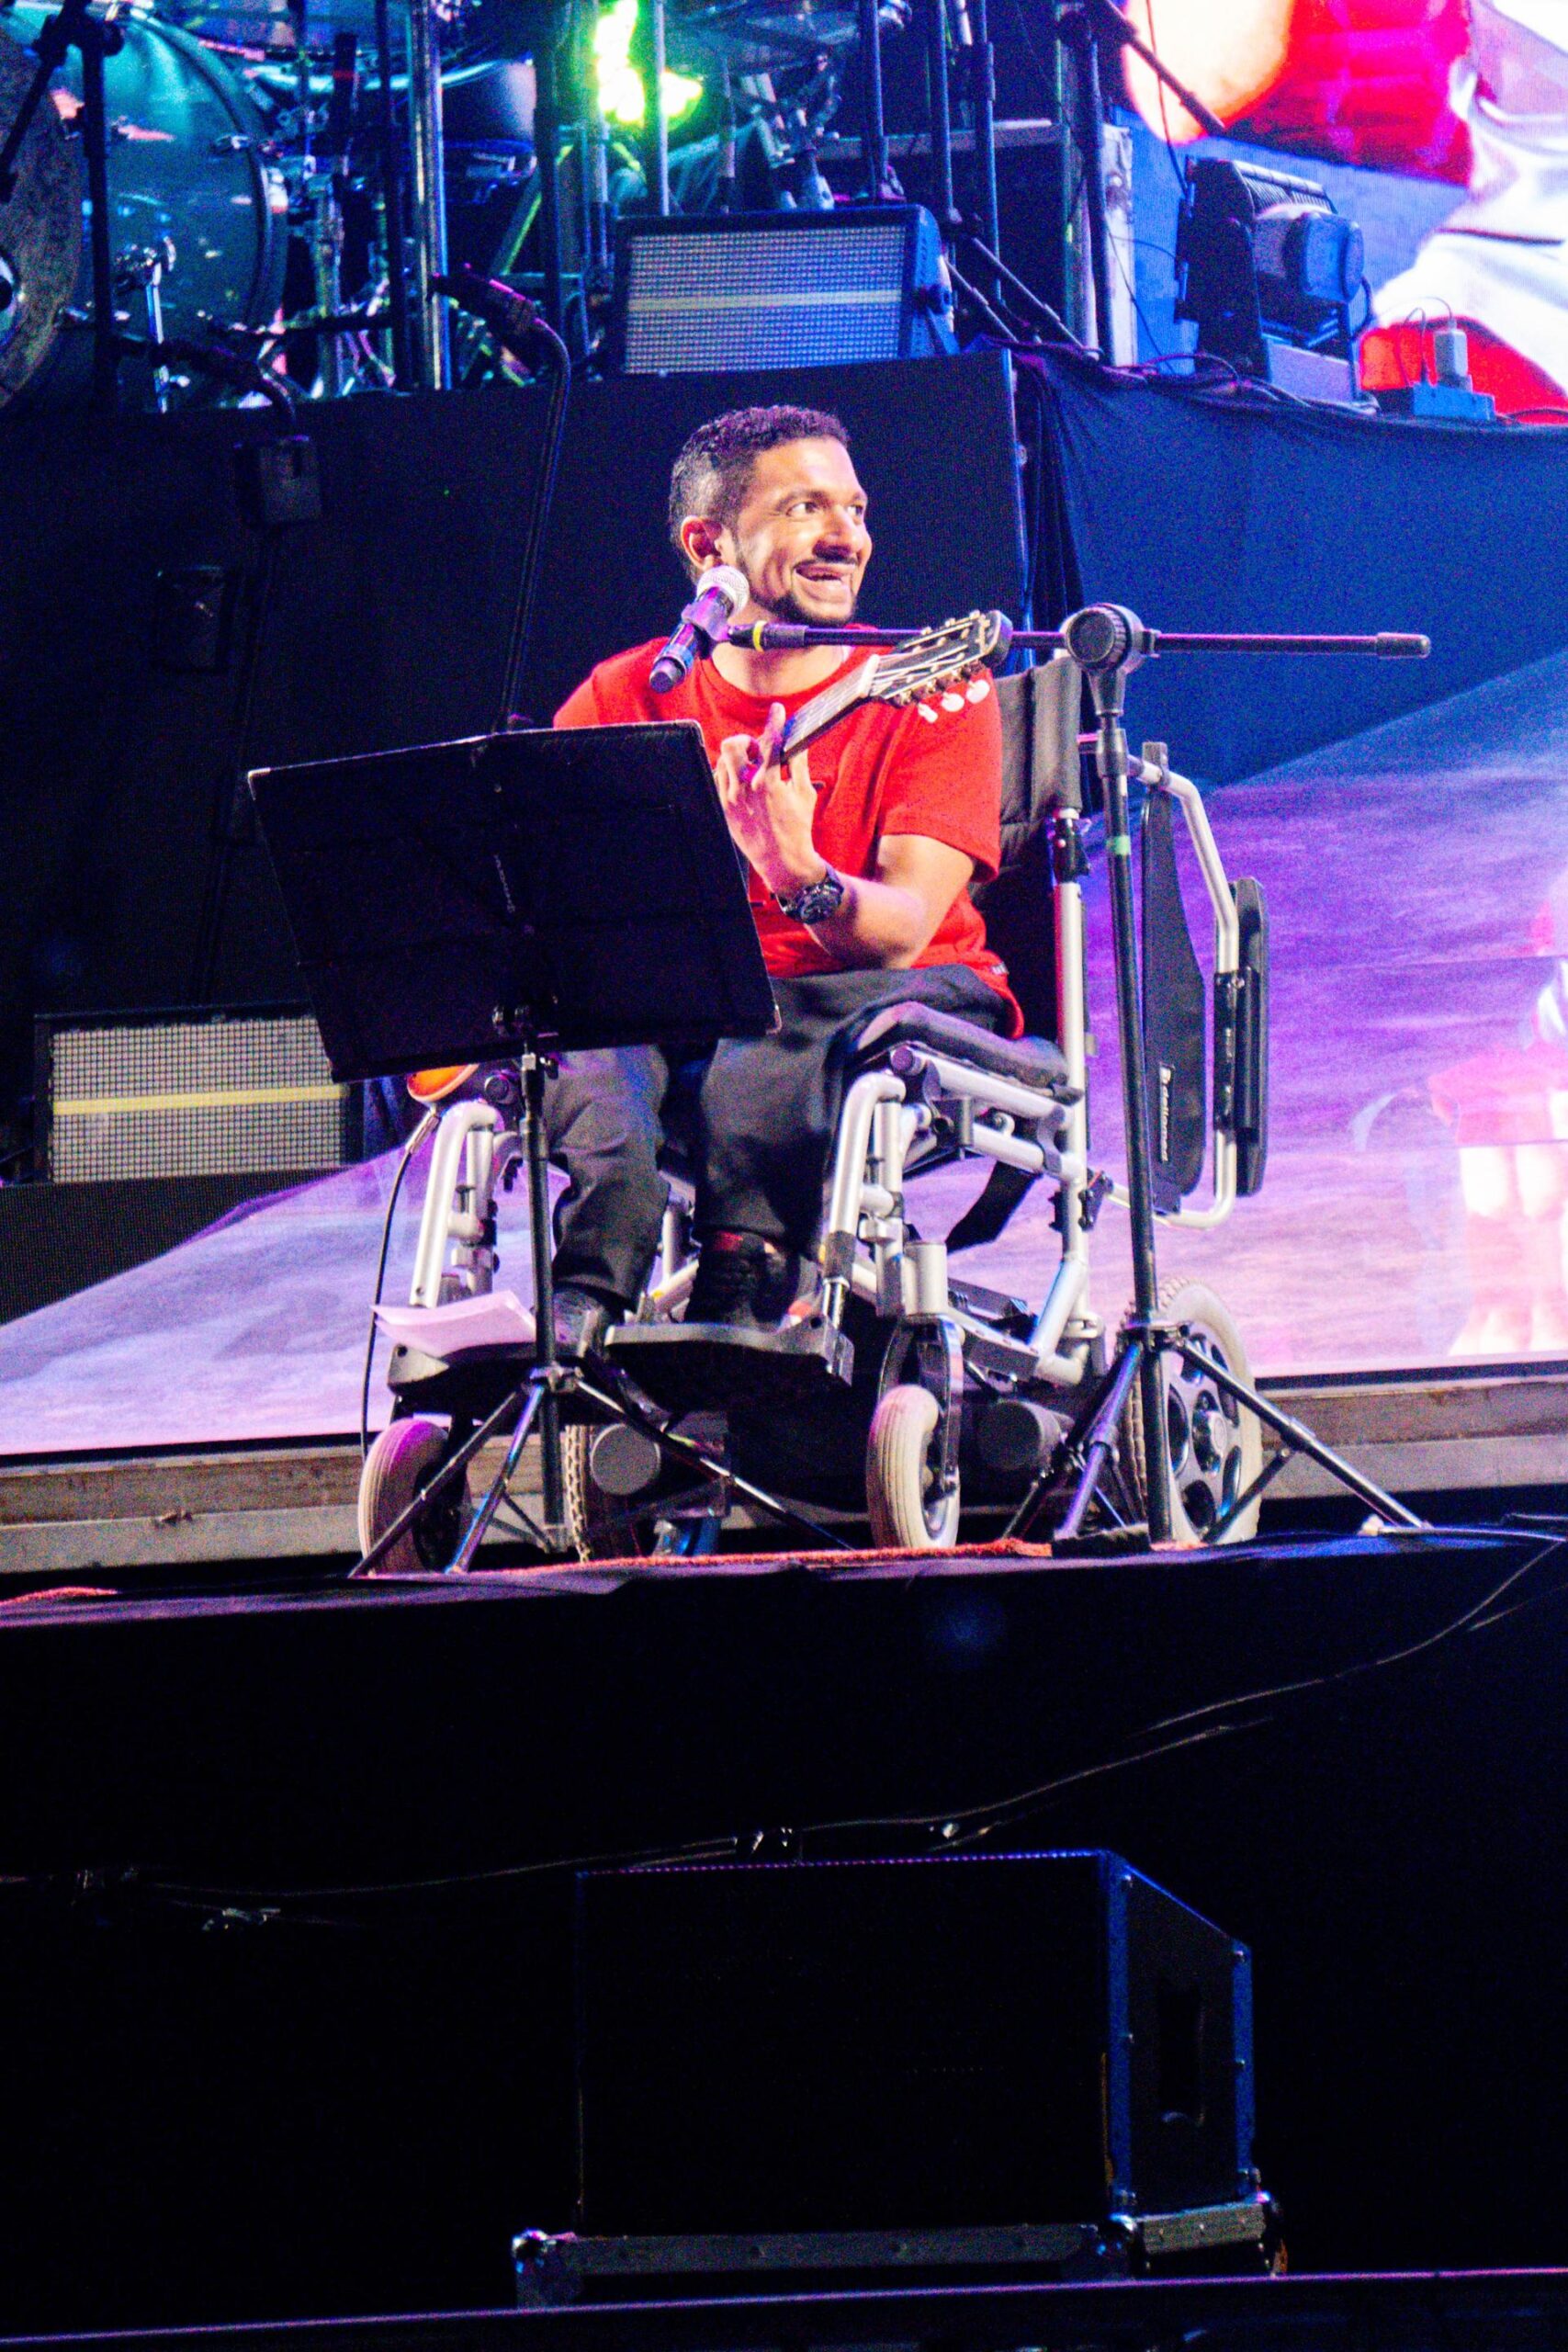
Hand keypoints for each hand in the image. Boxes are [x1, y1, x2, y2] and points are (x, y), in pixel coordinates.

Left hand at [712, 701, 820, 895]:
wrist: (782, 860)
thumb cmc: (797, 827)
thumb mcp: (804, 792)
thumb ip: (798, 762)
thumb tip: (796, 740)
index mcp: (767, 782)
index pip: (769, 741)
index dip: (775, 721)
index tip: (778, 711)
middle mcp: (744, 789)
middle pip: (732, 745)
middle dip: (746, 742)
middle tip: (758, 752)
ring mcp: (730, 799)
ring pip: (723, 762)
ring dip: (738, 759)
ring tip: (753, 770)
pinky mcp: (723, 809)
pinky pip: (718, 780)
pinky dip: (729, 775)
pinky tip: (743, 783)